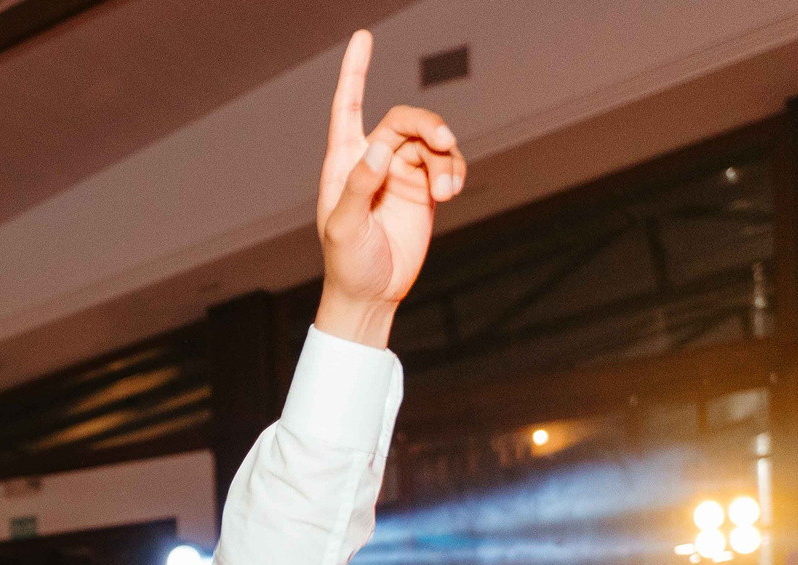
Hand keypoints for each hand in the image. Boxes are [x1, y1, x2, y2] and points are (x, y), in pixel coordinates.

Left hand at [314, 31, 463, 347]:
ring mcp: (401, 173)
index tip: (364, 37)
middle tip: (442, 141)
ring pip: (431, 142)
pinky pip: (445, 163)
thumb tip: (379, 146)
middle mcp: (372, 160)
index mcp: (345, 162)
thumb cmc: (347, 262)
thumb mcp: (344, 227)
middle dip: (425, 125)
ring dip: (445, 157)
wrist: (371, 294)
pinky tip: (451, 192)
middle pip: (404, 120)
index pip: (348, 107)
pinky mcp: (424, 189)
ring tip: (448, 190)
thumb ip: (360, 185)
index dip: (355, 72)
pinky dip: (454, 171)